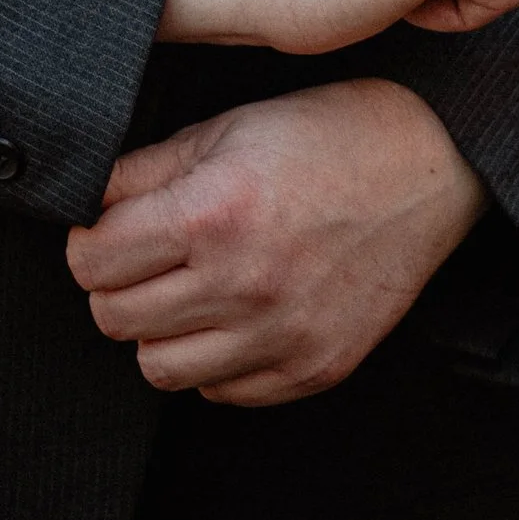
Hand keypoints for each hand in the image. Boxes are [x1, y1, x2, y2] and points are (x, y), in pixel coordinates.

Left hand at [65, 80, 487, 404]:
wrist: (430, 165)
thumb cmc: (327, 136)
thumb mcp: (227, 127)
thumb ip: (146, 172)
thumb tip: (87, 206)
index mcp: (214, 213)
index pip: (91, 263)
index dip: (87, 242)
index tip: (103, 231)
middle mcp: (244, 283)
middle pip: (114, 319)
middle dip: (114, 285)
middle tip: (142, 257)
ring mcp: (281, 335)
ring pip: (158, 369)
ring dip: (160, 330)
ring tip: (188, 289)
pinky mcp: (314, 368)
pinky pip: (222, 392)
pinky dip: (215, 359)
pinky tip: (235, 314)